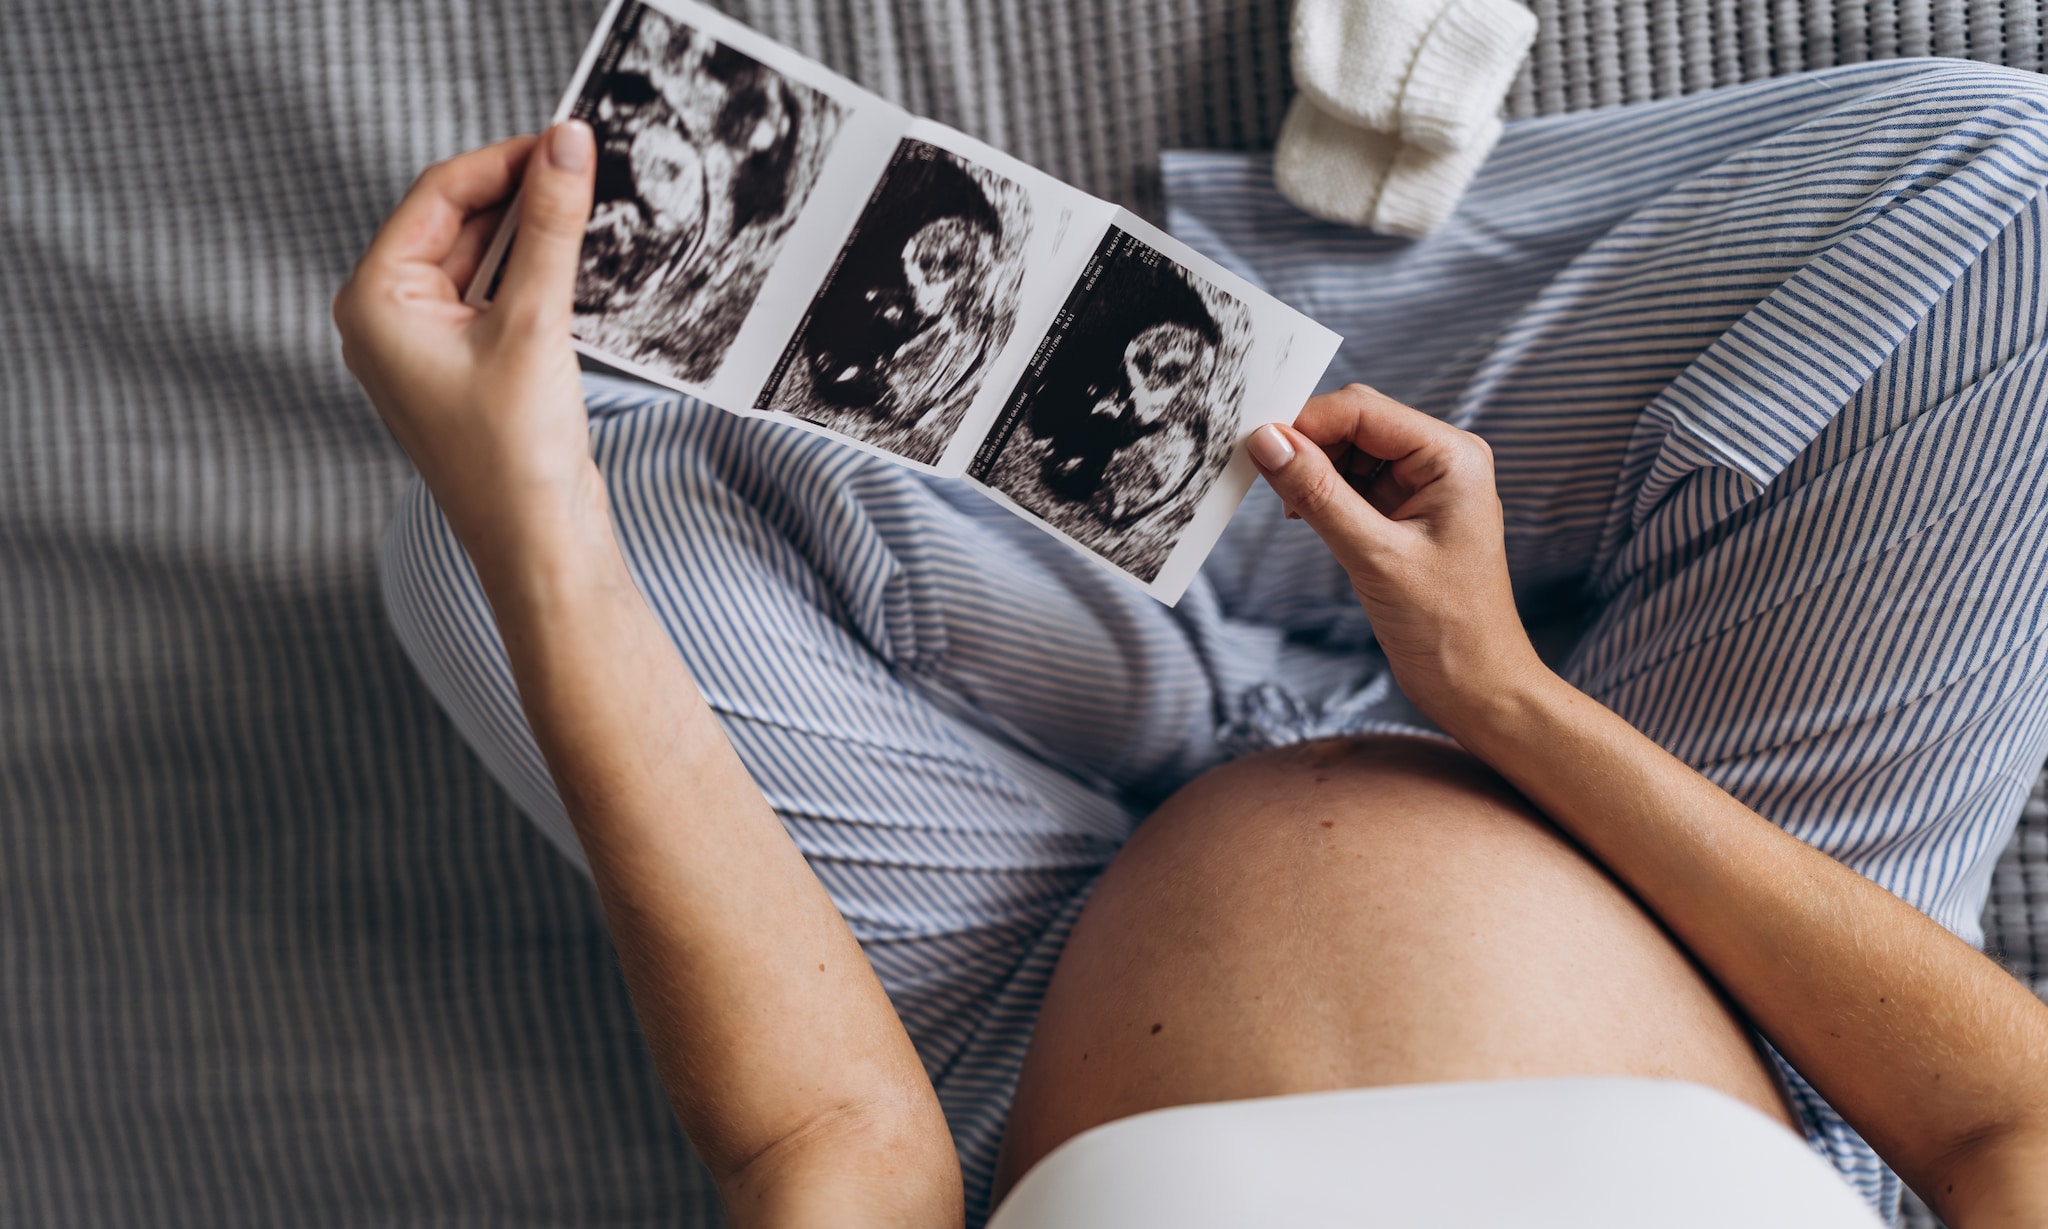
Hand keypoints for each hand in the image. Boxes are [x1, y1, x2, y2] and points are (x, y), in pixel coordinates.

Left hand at [332, 122, 600, 575]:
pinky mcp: (470, 368)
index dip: (505, 161)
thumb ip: (553, 229)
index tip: (566, 139)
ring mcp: (429, 345)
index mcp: (375, 301)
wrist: (538, 549)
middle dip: (523, 194)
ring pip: (484, 259)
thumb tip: (568, 147)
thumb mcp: (536, 325)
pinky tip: (582, 257)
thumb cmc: (514, 457)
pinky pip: (500, 297)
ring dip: (536, 233)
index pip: (438, 197)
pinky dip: (539, 274)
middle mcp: (389, 318)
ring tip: (593, 202)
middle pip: (459, 223)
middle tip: (589, 164)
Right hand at [1247, 383, 1543, 731]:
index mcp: (1452, 456)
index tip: (1255, 446)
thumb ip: (1318, 493)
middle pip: (1354, 423)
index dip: (1306, 422)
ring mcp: (1424, 485)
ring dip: (1312, 471)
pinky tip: (1305, 517)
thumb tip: (1267, 443)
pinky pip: (1352, 482)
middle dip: (1307, 445)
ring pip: (1348, 451)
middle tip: (1264, 478)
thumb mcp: (1373, 555)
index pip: (1363, 410)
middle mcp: (1442, 460)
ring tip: (1292, 508)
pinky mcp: (1405, 512)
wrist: (1475, 686)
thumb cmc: (1447, 627)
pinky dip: (1322, 493)